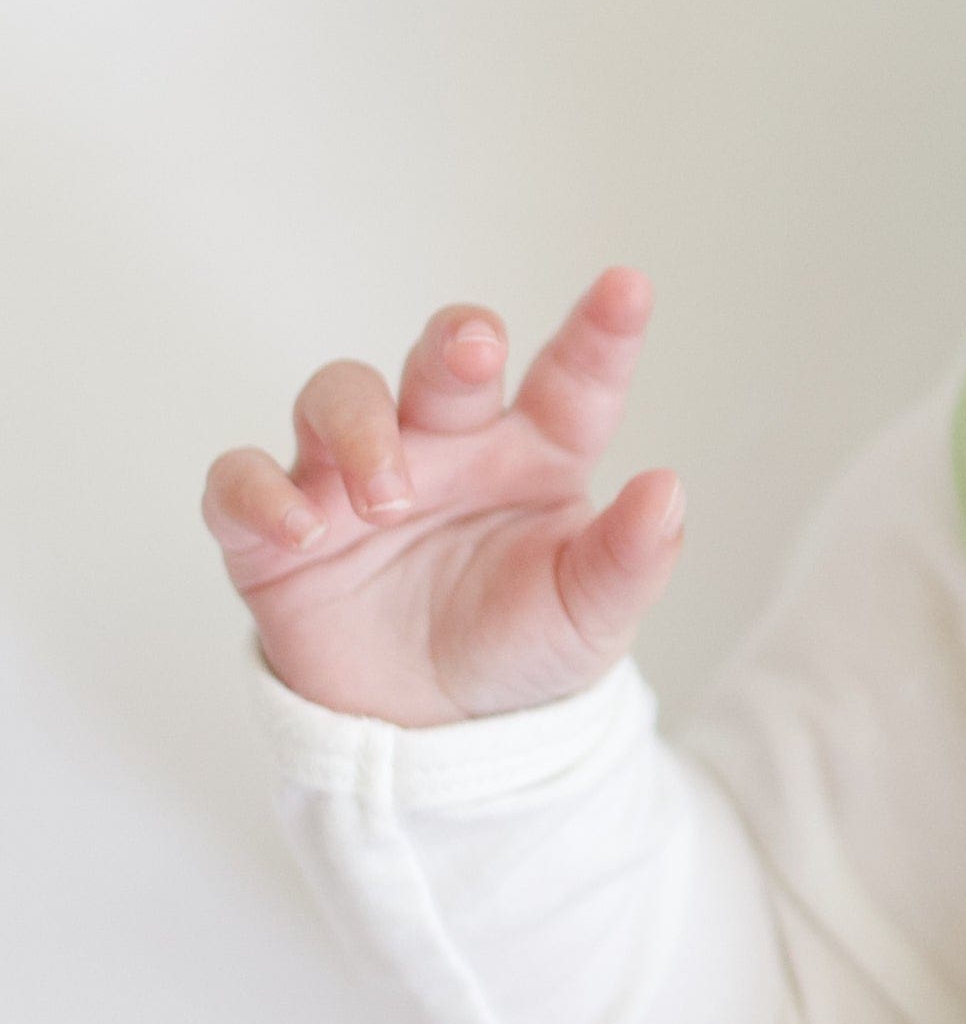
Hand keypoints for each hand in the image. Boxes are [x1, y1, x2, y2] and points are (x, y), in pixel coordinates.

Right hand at [201, 271, 683, 726]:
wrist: (439, 735)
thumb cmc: (523, 645)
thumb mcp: (592, 614)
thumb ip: (630, 557)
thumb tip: (666, 490)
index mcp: (537, 452)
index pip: (573, 376)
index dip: (600, 331)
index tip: (627, 288)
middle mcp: (448, 446)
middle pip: (444, 359)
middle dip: (455, 340)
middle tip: (473, 354)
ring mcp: (356, 478)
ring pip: (339, 394)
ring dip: (360, 427)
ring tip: (388, 496)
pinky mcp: (278, 534)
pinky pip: (240, 484)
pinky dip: (256, 497)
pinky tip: (299, 532)